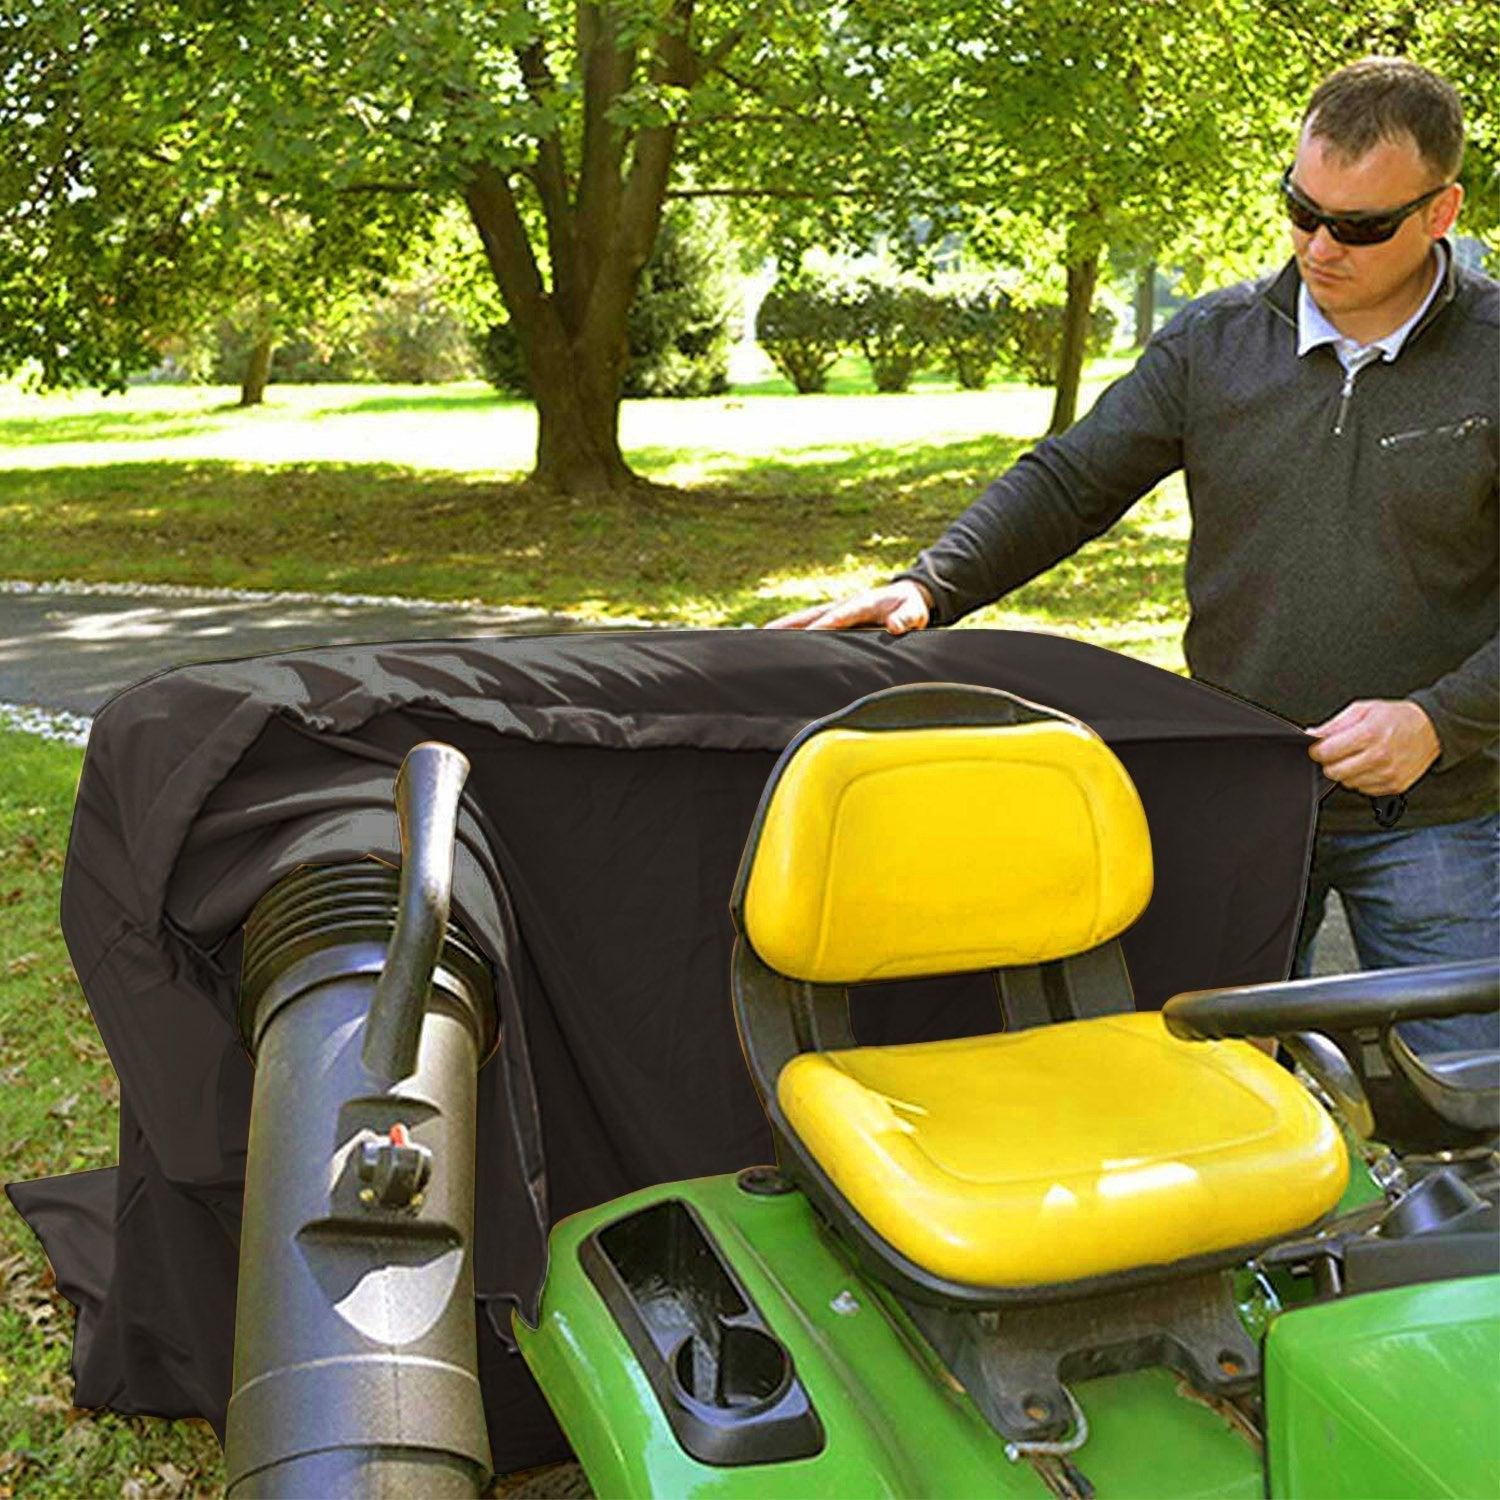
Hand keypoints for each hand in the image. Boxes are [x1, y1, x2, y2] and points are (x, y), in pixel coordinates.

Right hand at [765, 580, 931, 633]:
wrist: (909, 597)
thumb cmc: (911, 607)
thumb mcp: (915, 612)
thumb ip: (906, 618)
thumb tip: (895, 626)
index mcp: (861, 603)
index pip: (837, 617)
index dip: (822, 626)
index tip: (806, 636)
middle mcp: (843, 605)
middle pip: (810, 615)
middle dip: (789, 625)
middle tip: (764, 634)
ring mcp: (837, 611)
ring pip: (805, 619)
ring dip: (785, 628)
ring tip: (761, 637)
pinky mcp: (835, 618)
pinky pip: (810, 625)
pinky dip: (793, 632)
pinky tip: (778, 641)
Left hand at [1306, 699, 1440, 794]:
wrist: (1432, 729)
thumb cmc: (1398, 718)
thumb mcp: (1363, 710)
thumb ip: (1334, 724)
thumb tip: (1312, 734)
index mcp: (1369, 734)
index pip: (1326, 752)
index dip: (1317, 750)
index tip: (1320, 747)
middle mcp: (1379, 757)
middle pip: (1333, 771)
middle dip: (1330, 762)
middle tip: (1339, 752)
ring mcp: (1388, 774)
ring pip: (1347, 783)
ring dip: (1347, 771)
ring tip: (1360, 756)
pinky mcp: (1395, 786)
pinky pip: (1364, 789)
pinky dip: (1362, 779)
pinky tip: (1371, 765)